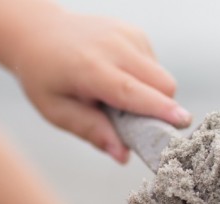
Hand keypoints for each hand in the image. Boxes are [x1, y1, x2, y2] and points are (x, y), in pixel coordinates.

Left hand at [7, 4, 190, 162]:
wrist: (37, 32)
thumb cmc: (45, 78)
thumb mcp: (58, 111)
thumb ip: (92, 132)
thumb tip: (123, 155)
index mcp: (90, 69)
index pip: (132, 92)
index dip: (159, 109)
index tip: (182, 122)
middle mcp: (112, 46)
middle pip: (161, 83)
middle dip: (162, 109)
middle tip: (140, 126)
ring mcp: (126, 35)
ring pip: (161, 76)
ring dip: (152, 96)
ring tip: (119, 99)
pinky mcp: (134, 32)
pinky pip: (154, 66)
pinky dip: (145, 81)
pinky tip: (120, 80)